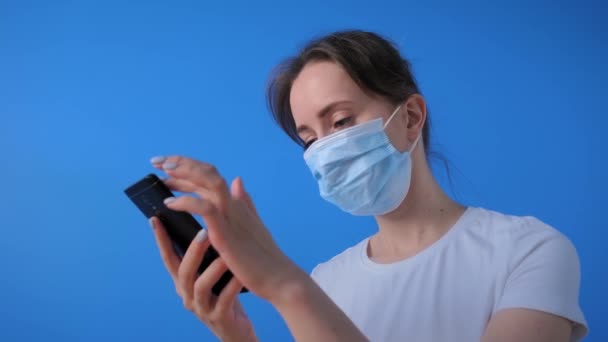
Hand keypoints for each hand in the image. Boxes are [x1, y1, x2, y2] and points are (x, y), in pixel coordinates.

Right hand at [150, 217, 255, 341]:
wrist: (236, 331)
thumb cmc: (224, 296)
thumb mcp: (212, 274)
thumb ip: (207, 254)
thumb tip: (206, 222)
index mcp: (183, 282)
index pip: (168, 258)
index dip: (161, 240)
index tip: (155, 218)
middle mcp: (188, 295)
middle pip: (183, 271)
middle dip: (192, 251)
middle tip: (204, 231)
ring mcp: (202, 308)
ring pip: (201, 286)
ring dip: (213, 268)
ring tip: (226, 254)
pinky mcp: (219, 317)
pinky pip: (224, 300)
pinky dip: (232, 286)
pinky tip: (240, 275)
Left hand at [151, 155, 303, 302]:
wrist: (276, 277)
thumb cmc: (263, 255)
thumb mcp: (251, 223)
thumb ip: (243, 201)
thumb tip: (238, 180)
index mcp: (235, 202)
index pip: (209, 174)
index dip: (187, 166)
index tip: (166, 165)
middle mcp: (233, 203)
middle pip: (206, 172)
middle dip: (180, 163)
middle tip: (157, 162)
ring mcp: (230, 215)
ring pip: (209, 182)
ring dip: (184, 174)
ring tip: (163, 174)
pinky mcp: (225, 232)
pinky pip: (205, 208)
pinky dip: (187, 202)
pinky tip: (170, 203)